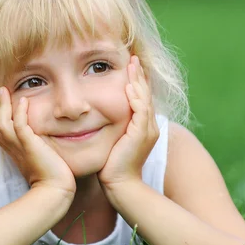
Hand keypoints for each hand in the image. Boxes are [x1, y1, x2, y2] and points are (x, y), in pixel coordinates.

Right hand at [0, 87, 75, 194]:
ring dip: (2, 105)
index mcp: (10, 147)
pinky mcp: (29, 146)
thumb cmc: (49, 173)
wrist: (54, 189)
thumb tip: (36, 131)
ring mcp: (18, 147)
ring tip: (2, 89)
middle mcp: (10, 146)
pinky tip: (23, 100)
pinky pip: (20, 126)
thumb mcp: (36, 152)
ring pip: (2, 122)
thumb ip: (32, 141)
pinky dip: (20, 113)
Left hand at [98, 56, 159, 188]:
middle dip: (138, 76)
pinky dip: (135, 96)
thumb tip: (95, 119)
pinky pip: (140, 110)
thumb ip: (110, 129)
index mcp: (143, 128)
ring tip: (132, 65)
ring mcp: (147, 130)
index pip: (141, 99)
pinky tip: (129, 85)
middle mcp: (149, 127)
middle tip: (133, 59)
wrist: (120, 185)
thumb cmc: (112, 167)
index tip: (129, 68)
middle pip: (145, 95)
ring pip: (144, 99)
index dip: (136, 83)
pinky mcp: (141, 134)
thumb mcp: (112, 143)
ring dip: (137, 80)